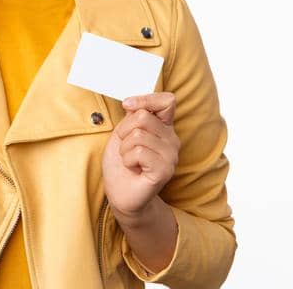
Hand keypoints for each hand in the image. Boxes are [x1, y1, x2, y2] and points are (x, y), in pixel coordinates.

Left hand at [101, 92, 179, 220]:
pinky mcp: (164, 170)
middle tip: (126, 148)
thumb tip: (133, 103)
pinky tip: (133, 168)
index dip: (145, 99)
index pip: (167, 101)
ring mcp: (171, 155)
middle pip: (143, 117)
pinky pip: (139, 152)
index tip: (127, 105)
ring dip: (124, 149)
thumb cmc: (121, 164)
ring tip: (130, 160)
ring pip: (138, 135)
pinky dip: (127, 159)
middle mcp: (172, 139)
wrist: (121, 193)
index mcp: (164, 127)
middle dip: (124, 131)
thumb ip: (132, 117)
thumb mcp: (123, 133)